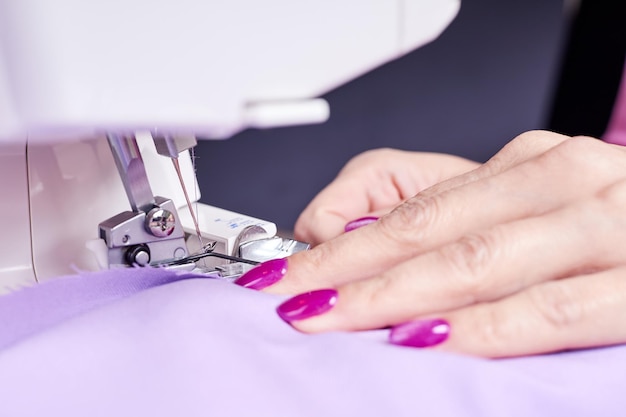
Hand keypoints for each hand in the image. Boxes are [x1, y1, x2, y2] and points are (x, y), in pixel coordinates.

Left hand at [236, 130, 625, 357]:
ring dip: (394, 294)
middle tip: (294, 297)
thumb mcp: (524, 201)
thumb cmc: (604, 228)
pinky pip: (551, 309)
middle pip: (434, 230)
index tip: (290, 270)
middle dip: (351, 269)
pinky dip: (485, 328)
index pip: (416, 203)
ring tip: (332, 317)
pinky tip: (429, 340)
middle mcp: (567, 181)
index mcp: (532, 164)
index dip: (343, 240)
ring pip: (479, 262)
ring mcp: (607, 226)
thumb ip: (444, 208)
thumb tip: (347, 231)